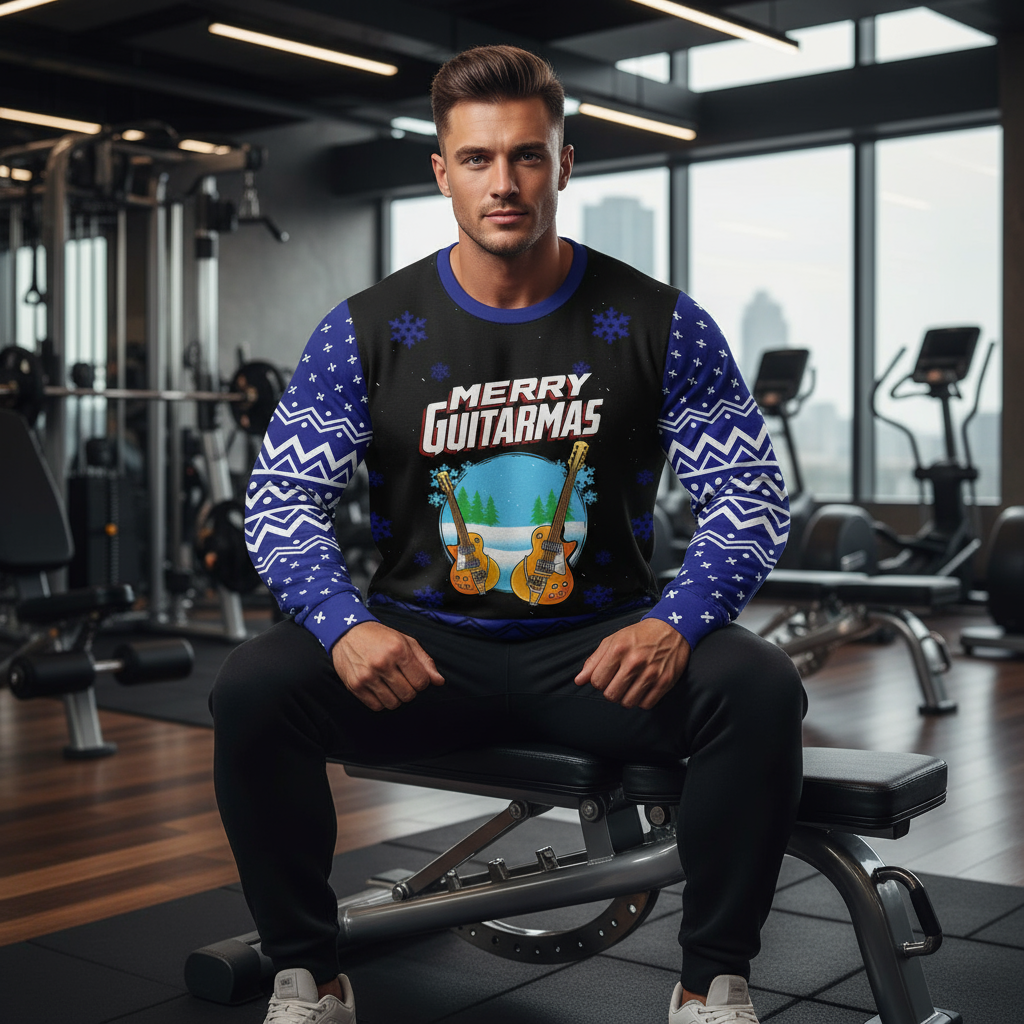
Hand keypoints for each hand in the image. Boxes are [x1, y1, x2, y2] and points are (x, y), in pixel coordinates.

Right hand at [331, 620, 443, 711]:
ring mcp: (367, 676)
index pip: (421, 681)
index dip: (422, 682)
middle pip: (408, 695)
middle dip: (409, 690)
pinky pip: (376, 707)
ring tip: (390, 683)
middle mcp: (382, 663)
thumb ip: (425, 662)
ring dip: (396, 697)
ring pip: (393, 703)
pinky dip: (381, 701)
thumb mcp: (405, 641)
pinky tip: (379, 688)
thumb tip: (439, 682)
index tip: (414, 676)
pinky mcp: (355, 686)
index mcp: (398, 650)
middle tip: (402, 679)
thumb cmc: (379, 637)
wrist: (346, 632)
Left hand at [574, 618, 690, 709]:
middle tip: (618, 682)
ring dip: (626, 698)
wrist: (671, 629)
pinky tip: (642, 689)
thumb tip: (579, 680)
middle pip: (611, 695)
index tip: (606, 676)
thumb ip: (594, 661)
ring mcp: (651, 673)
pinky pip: (646, 704)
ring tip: (630, 686)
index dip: (599, 681)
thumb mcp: (613, 641)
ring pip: (628, 703)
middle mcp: (634, 661)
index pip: (597, 681)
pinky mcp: (665, 682)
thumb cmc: (639, 635)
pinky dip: (642, 700)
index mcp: (618, 649)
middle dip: (611, 691)